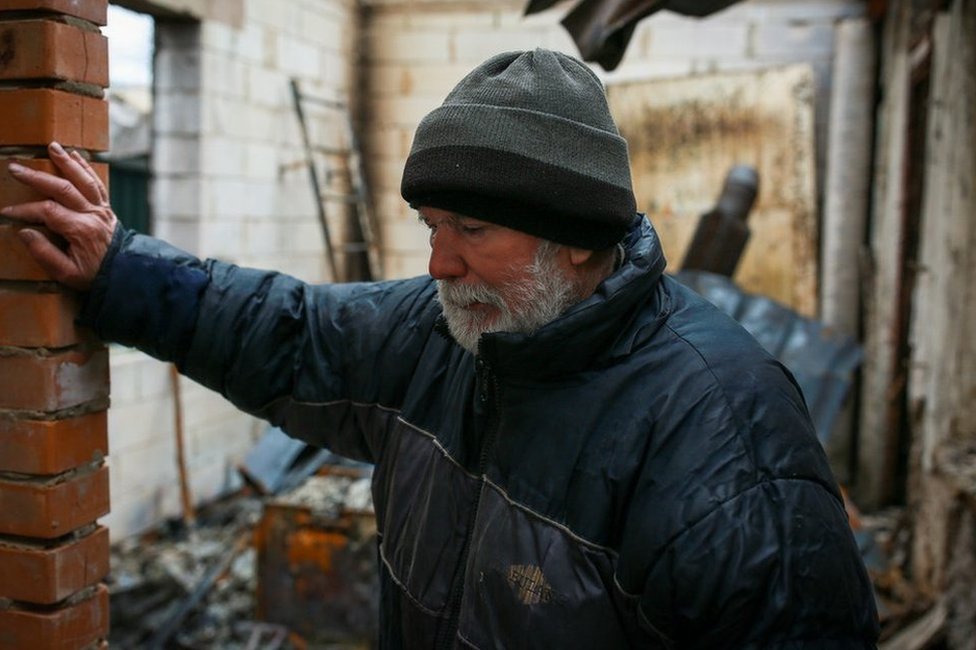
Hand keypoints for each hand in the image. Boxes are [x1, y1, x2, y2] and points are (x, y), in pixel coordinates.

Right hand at [1, 142, 117, 289]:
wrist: (125, 273)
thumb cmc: (93, 274)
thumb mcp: (67, 274)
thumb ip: (44, 253)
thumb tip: (24, 232)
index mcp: (81, 230)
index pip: (47, 211)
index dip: (25, 209)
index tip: (7, 211)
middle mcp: (93, 214)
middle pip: (63, 188)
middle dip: (36, 177)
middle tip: (14, 168)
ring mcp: (101, 209)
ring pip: (83, 180)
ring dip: (66, 162)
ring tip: (51, 146)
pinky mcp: (106, 207)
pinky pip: (96, 183)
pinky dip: (86, 168)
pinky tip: (75, 155)